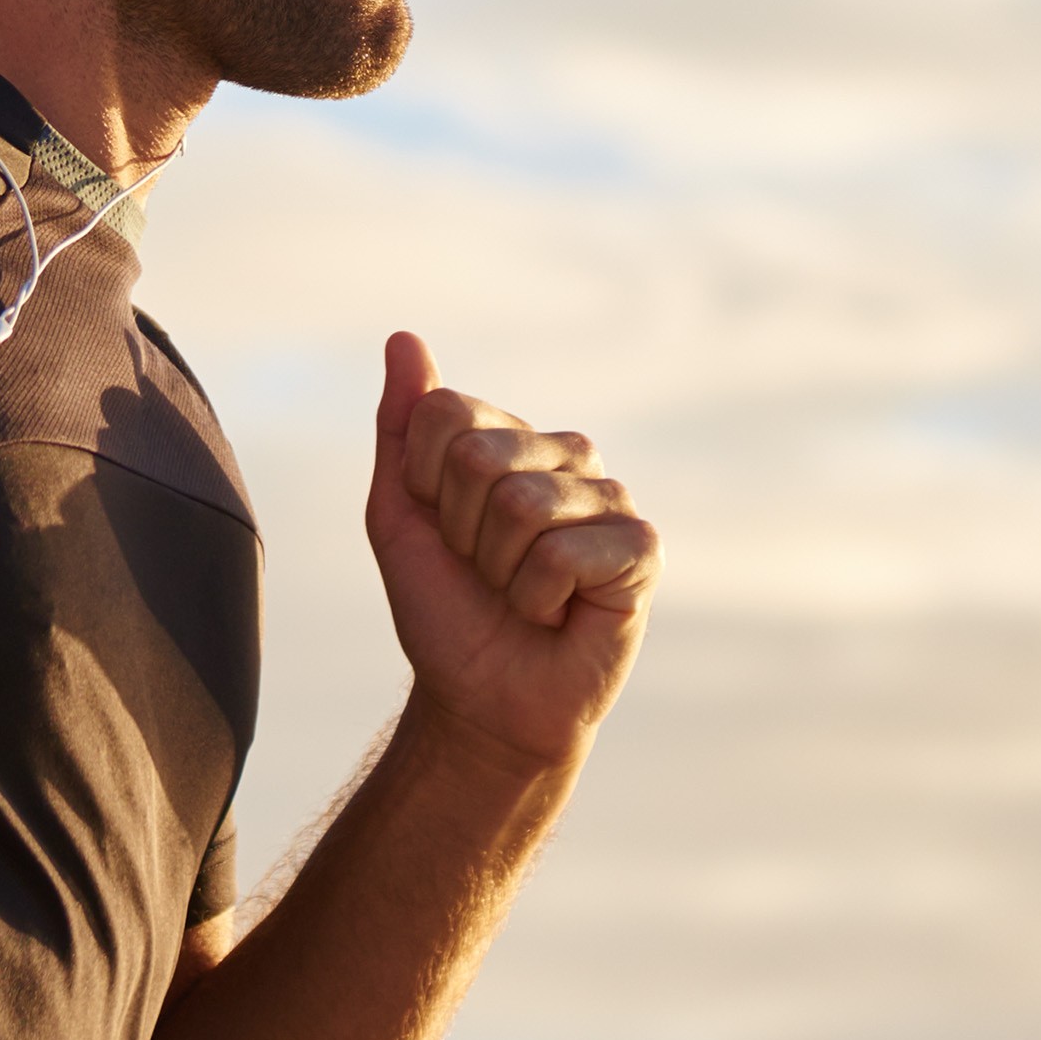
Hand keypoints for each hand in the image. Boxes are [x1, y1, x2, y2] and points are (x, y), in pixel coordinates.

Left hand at [363, 332, 661, 771]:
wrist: (484, 702)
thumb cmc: (447, 611)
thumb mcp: (399, 516)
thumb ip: (402, 428)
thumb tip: (405, 337)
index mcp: (510, 436)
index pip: (442, 412)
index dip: (422, 488)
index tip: (443, 535)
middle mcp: (566, 454)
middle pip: (476, 457)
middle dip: (461, 534)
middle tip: (486, 574)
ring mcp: (608, 497)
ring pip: (520, 504)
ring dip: (500, 572)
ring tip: (521, 594)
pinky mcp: (641, 547)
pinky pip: (563, 552)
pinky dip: (539, 597)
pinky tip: (558, 613)